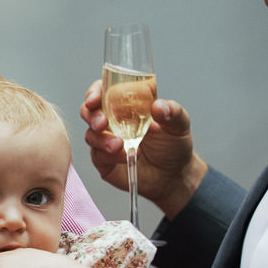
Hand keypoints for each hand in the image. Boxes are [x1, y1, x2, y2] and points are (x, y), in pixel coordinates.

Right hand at [79, 80, 202, 219]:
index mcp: (126, 105)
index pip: (103, 91)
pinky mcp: (104, 161)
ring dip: (102, 139)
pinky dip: (109, 156)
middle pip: (88, 111)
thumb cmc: (173, 145)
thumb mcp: (179, 124)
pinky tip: (126, 156)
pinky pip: (97, 156)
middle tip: (102, 123)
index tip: (95, 99)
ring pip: (90, 135)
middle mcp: (112, 121)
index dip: (94, 93)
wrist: (173, 175)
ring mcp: (106, 141)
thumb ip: (173, 112)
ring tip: (120, 145)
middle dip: (91, 116)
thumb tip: (159, 106)